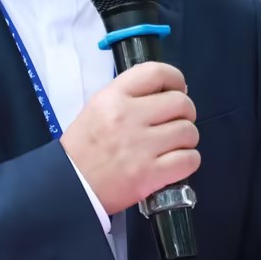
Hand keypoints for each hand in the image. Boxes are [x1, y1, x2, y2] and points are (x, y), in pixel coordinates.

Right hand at [61, 61, 198, 214]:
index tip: (178, 90)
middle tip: (174, 123)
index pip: (157, 72)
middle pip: (182, 103)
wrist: (70, 187)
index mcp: (113, 98)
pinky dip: (188, 161)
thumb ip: (130, 96)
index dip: (175, 79)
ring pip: (189, 132)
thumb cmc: (84, 149)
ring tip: (171, 146)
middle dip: (185, 113)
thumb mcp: (98, 108)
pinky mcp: (150, 174)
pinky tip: (174, 162)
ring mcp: (140, 147)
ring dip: (186, 140)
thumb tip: (169, 92)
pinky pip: (190, 160)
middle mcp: (128, 117)